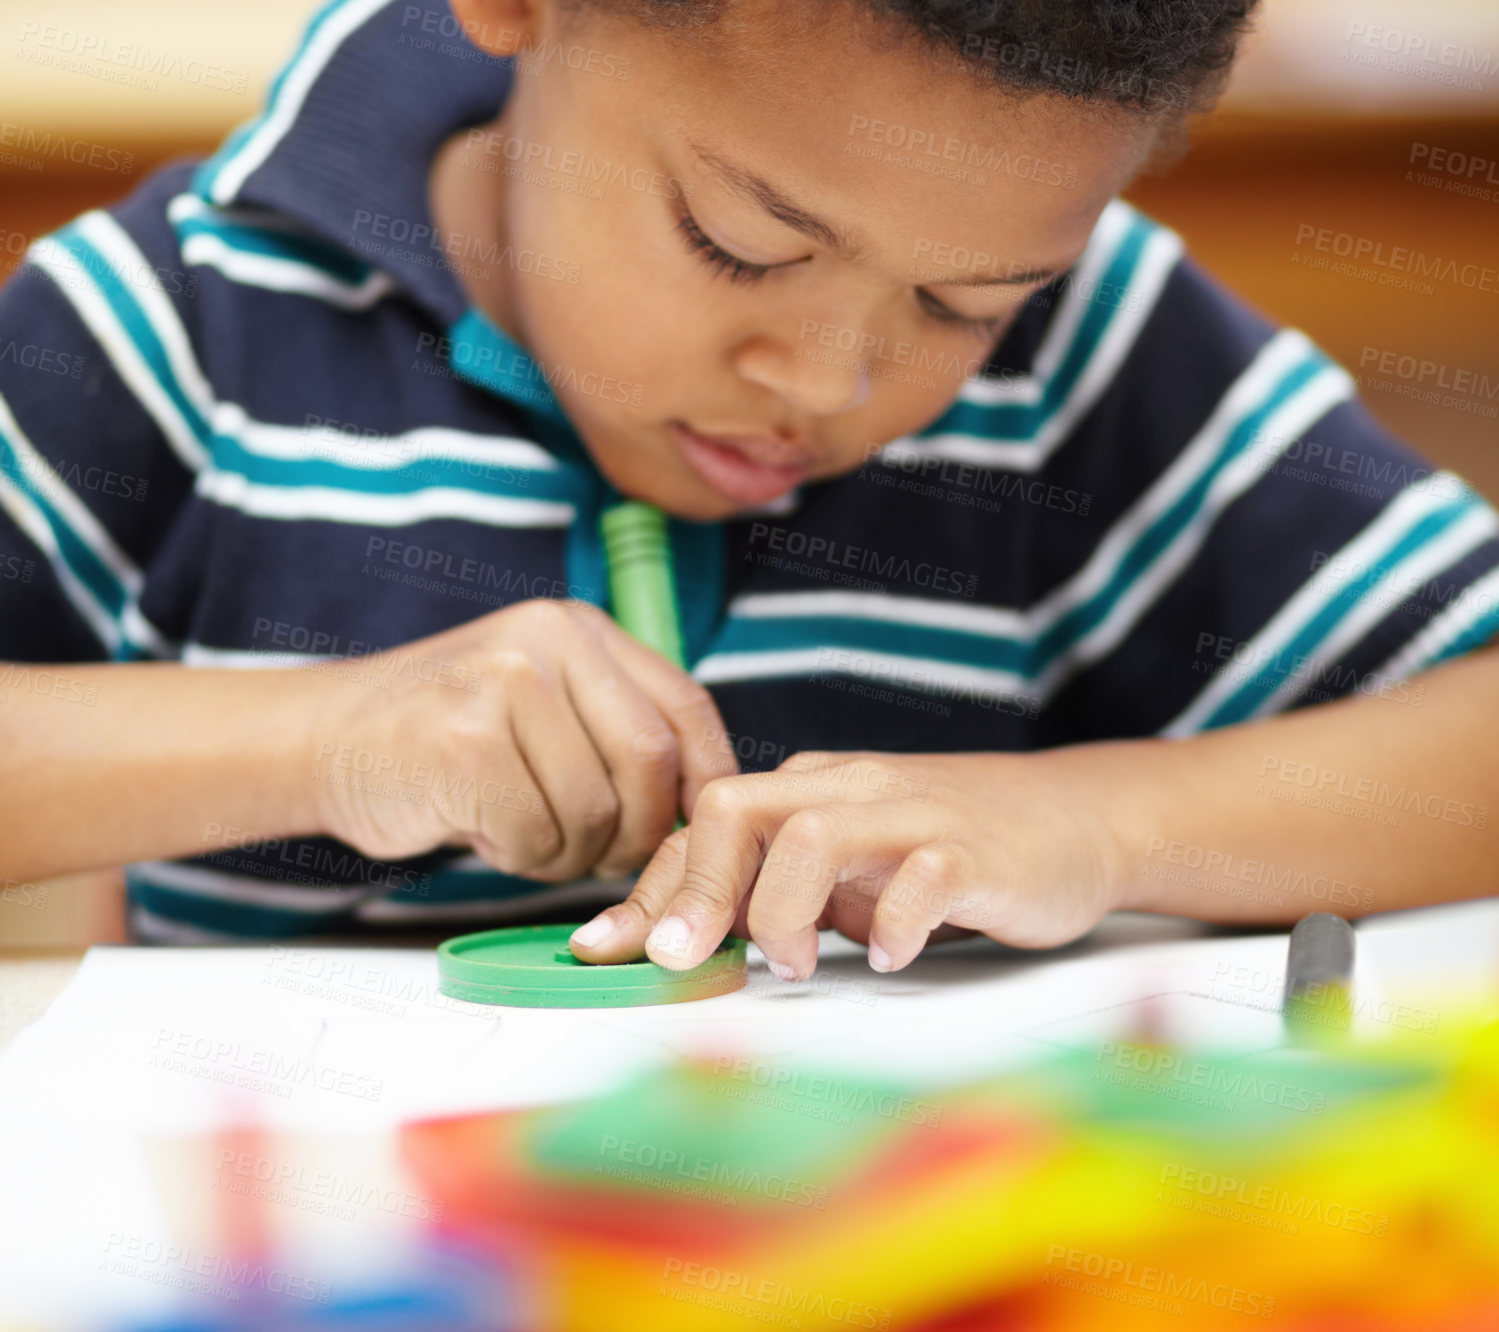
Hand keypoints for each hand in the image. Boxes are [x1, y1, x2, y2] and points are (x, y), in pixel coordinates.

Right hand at [308, 599, 735, 880]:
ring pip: (595, 810)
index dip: (706, 779)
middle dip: (639, 834)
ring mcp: (503, 683)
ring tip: (526, 836)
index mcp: (580, 630)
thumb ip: (615, 732)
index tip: (694, 830)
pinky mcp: (464, 741)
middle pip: (649, 763)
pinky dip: (520, 857)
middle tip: (605, 858)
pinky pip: (535, 834)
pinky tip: (485, 833)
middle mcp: (547, 641)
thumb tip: (701, 811)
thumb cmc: (448, 739)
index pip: (685, 707)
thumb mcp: (542, 703)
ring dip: (570, 853)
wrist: (325, 739)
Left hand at [568, 750, 1128, 976]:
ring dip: (781, 910)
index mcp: (811, 789)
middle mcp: (850, 789)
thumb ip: (779, 887)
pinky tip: (890, 954)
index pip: (704, 824)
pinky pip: (920, 877)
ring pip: (810, 832)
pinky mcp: (976, 850)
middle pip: (735, 807)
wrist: (1077, 817)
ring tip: (799, 964)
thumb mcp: (851, 865)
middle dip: (694, 889)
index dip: (649, 891)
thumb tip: (687, 937)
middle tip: (681, 961)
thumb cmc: (949, 847)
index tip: (604, 951)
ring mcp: (913, 813)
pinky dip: (893, 922)